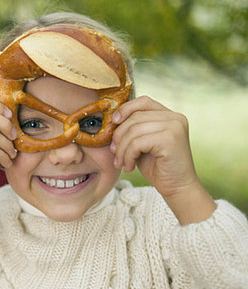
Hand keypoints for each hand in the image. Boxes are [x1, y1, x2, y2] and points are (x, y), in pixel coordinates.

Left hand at [111, 95, 215, 223]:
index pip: (143, 101)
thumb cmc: (158, 166)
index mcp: (170, 115)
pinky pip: (137, 142)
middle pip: (135, 117)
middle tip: (113, 153)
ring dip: (122, 149)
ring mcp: (174, 127)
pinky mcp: (170, 139)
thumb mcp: (143, 143)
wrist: (177, 188)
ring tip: (121, 163)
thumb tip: (112, 120)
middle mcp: (175, 118)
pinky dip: (128, 155)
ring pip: (133, 131)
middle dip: (119, 136)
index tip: (113, 123)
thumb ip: (134, 128)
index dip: (125, 109)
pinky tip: (130, 166)